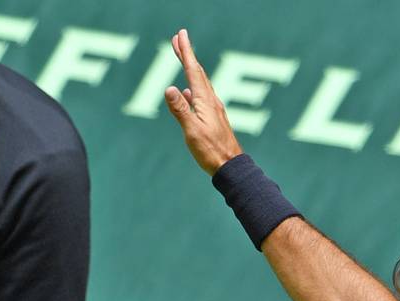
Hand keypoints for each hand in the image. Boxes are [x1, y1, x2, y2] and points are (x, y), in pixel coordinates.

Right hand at [163, 28, 243, 175]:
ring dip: (191, 69)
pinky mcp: (213, 118)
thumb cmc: (211, 150)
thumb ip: (180, 110)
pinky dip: (193, 88)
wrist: (230, 166)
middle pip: (197, 72)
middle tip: (179, 39)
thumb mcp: (192, 130)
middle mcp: (211, 101)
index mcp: (205, 101)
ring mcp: (213, 109)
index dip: (186, 52)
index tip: (180, 35)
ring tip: (183, 59)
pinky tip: (188, 93)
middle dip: (187, 55)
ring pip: (200, 83)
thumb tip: (169, 89)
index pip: (193, 71)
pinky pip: (201, 96)